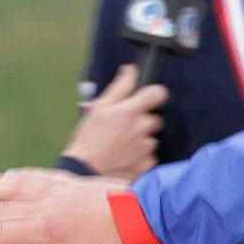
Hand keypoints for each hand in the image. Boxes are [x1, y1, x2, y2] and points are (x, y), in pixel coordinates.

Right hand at [64, 64, 166, 179]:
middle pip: (155, 118)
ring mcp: (147, 147)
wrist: (85, 172)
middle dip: (142, 121)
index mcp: (131, 111)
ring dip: (141, 139)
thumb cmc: (89, 139)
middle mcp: (143, 128)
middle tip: (123, 127)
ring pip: (151, 138)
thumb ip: (120, 87)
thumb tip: (130, 70)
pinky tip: (125, 157)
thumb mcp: (99, 108)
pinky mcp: (148, 164)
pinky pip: (150, 156)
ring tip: (120, 144)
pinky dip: (141, 156)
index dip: (154, 94)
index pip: (159, 93)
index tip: (148, 98)